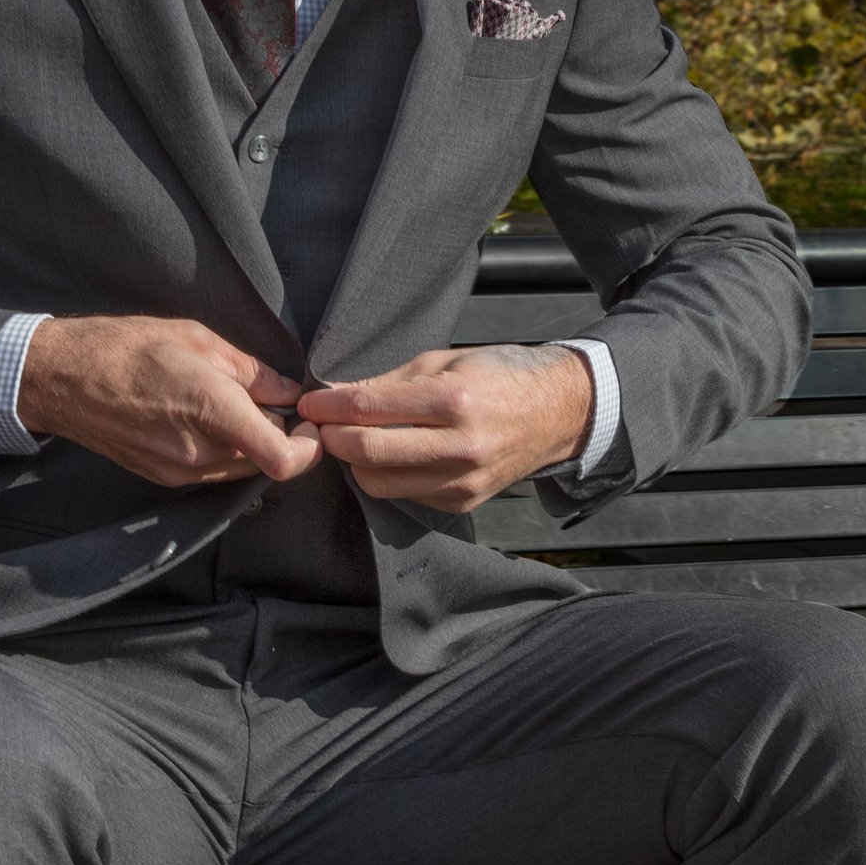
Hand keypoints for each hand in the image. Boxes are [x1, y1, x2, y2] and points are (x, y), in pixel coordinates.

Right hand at [17, 314, 323, 491]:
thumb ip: (251, 370)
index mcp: (211, 410)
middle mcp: (198, 452)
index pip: (282, 459)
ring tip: (233, 404)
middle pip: (266, 461)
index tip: (307, 423)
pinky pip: (213, 470)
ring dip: (250, 444)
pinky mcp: (164, 478)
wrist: (63, 379)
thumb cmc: (125, 348)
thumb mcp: (197, 339)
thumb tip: (288, 390)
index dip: (308, 448)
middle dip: (279, 436)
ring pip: (241, 468)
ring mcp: (179, 471)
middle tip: (273, 401)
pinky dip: (223, 449)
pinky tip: (205, 417)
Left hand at [296, 345, 593, 511]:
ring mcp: (462, 482)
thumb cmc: (500, 376)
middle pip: (366, 453)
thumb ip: (389, 382)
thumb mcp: (445, 360)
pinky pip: (403, 494)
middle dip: (332, 438)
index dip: (328, 407)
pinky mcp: (461, 504)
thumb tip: (336, 396)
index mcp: (454, 400)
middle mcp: (459, 447)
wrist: (557, 413)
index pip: (369, 409)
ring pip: (377, 482)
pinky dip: (387, 475)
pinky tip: (393, 454)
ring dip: (356, 461)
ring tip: (357, 438)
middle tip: (321, 424)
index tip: (308, 403)